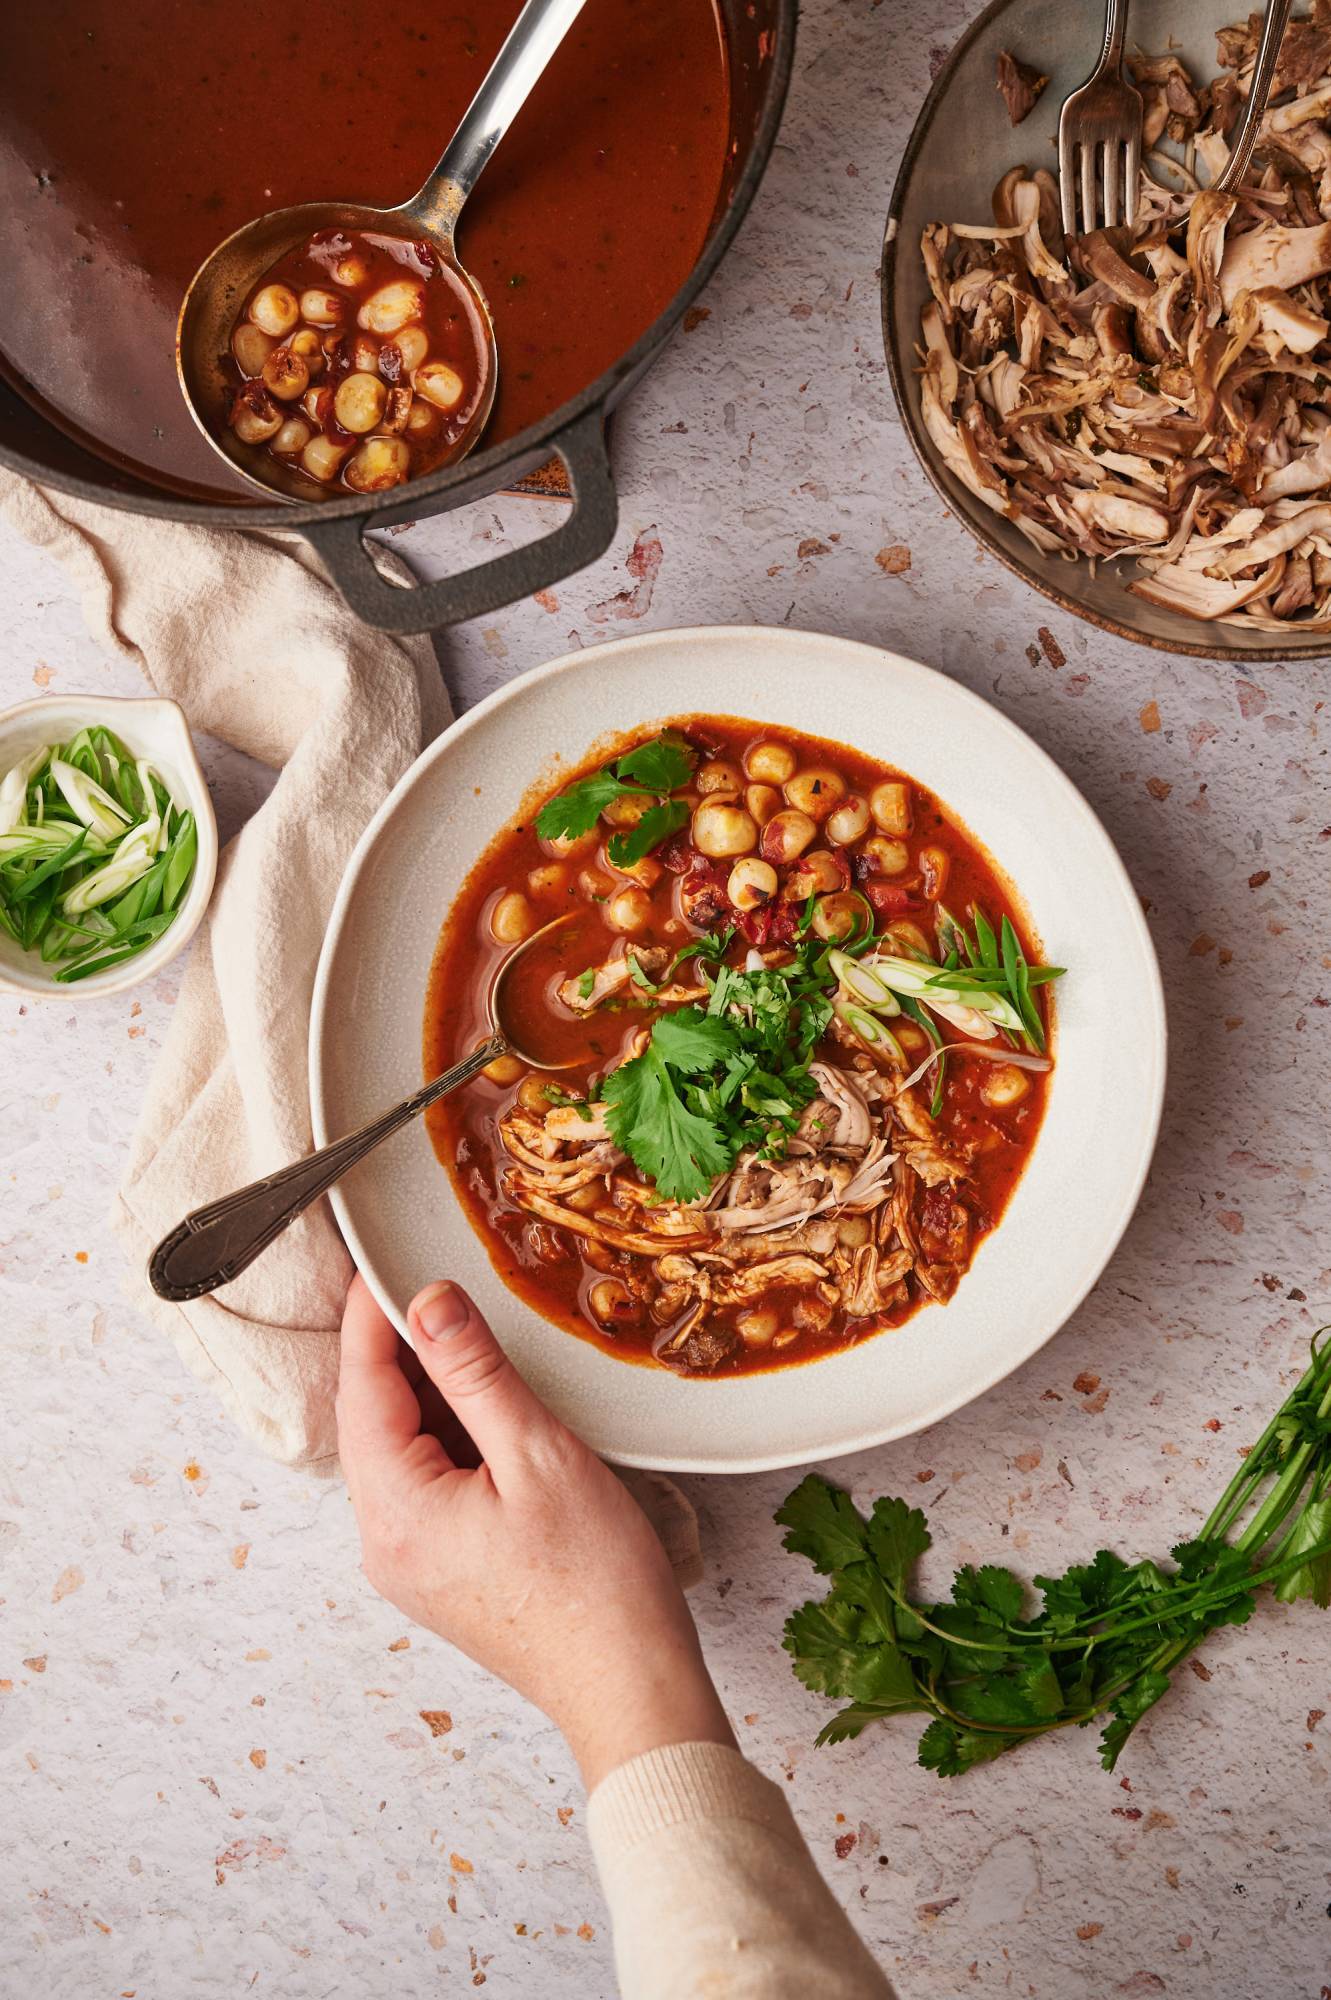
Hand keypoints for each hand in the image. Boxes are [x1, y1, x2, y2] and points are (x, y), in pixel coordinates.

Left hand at [336, 1275, 734, 1788]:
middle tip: (439, 1285)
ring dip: (435, 1395)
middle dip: (404, 1350)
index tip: (382, 1260)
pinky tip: (496, 1413)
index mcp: (394, 1511)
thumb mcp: (538, 1454)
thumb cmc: (595, 1586)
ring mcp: (410, 1563)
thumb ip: (475, 1372)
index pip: (362, 1387)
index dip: (372, 1316)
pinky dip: (453, 1438)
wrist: (631, 1690)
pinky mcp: (442, 1573)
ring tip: (481, 1344)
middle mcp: (384, 1542)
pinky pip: (428, 1484)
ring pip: (402, 1450)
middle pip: (375, 1418)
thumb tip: (428, 1303)